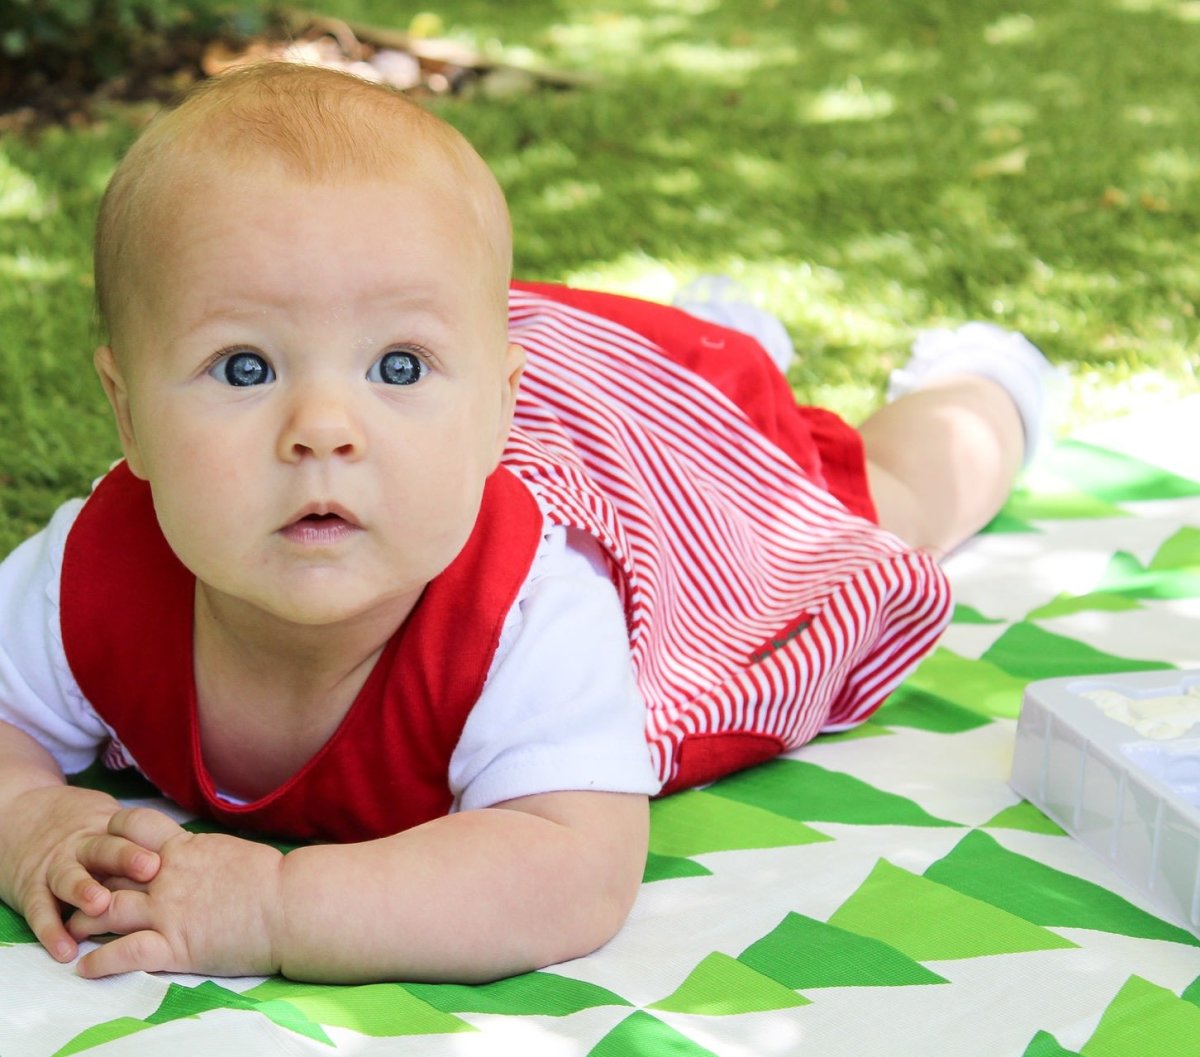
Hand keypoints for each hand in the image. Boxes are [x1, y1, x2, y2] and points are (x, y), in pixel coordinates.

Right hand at [0, 784, 159, 962]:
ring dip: (85, 890)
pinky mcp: (31, 889)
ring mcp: (55, 867)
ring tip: (100, 905)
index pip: (134, 831)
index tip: (176, 851)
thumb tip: (203, 858)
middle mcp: (82, 847)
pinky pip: (40, 910)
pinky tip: (65, 950)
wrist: (20, 814)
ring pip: (70, 876)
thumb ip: (148, 839)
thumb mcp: (113, 824)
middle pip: (106, 848)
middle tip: (149, 868)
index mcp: (109, 830)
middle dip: (127, 857)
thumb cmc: (83, 829)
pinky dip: (50, 931)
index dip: (153, 840)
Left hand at [67, 807, 284, 977]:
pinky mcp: (174, 946)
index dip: (113, 833)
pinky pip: (124, 953)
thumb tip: (198, 855)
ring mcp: (168, 912)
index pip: (134, 827)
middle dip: (87, 881)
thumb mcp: (230, 850)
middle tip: (77, 893)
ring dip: (82, 922)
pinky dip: (99, 962)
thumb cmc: (272, 877)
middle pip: (110, 871)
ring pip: (106, 911)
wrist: (289, 905)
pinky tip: (85, 968)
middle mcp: (167, 876)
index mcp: (185, 847)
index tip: (106, 844)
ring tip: (70, 932)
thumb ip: (202, 853)